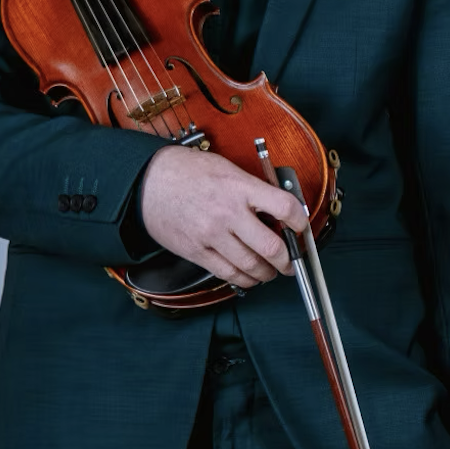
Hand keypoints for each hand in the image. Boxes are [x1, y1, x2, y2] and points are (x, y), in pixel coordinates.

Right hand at [138, 145, 308, 288]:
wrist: (147, 182)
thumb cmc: (188, 171)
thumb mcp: (228, 169)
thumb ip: (254, 188)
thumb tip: (279, 209)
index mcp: (240, 188)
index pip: (284, 207)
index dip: (300, 221)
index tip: (302, 227)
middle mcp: (228, 213)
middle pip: (271, 247)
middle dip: (289, 260)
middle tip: (292, 261)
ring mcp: (212, 235)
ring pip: (251, 266)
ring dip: (268, 273)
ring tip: (272, 271)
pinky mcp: (196, 252)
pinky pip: (228, 273)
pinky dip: (245, 279)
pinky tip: (251, 276)